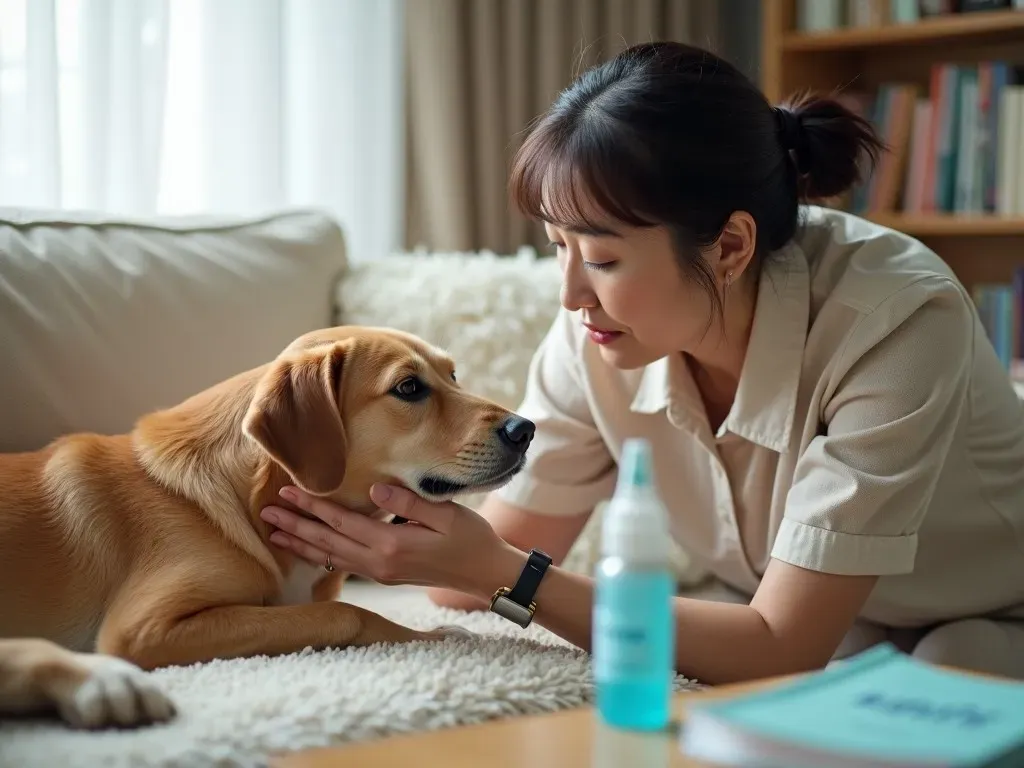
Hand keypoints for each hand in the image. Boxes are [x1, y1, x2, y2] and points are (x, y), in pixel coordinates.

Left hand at [259, 484, 523, 596]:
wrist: (486, 574)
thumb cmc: (471, 539)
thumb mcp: (446, 513)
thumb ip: (408, 501)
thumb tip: (373, 488)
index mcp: (391, 544)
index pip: (341, 522)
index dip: (312, 506)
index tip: (287, 492)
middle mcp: (379, 562)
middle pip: (326, 542)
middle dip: (295, 526)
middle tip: (265, 512)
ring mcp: (380, 572)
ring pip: (330, 558)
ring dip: (301, 544)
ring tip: (274, 534)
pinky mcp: (385, 576)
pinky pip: (343, 566)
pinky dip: (320, 556)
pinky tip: (308, 550)